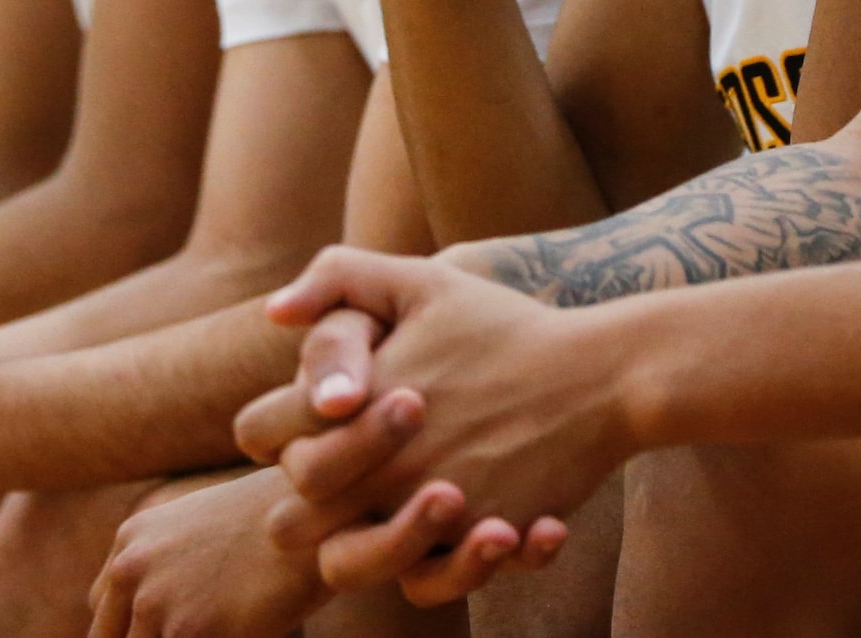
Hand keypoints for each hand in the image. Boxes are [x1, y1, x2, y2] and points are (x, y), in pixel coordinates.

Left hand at [86, 468, 329, 637]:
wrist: (321, 506)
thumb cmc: (276, 520)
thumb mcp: (202, 529)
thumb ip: (165, 569)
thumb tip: (154, 621)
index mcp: (131, 541)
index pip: (105, 617)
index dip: (135, 634)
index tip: (171, 631)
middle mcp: (131, 569)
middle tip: (198, 629)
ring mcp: (156, 601)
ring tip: (226, 626)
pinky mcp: (190, 631)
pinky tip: (244, 630)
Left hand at [231, 250, 603, 603]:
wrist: (603, 376)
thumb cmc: (505, 326)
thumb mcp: (423, 279)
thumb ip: (340, 278)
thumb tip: (274, 314)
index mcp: (353, 402)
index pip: (257, 434)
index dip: (273, 429)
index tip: (311, 420)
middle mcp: (381, 465)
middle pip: (287, 518)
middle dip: (305, 500)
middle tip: (344, 473)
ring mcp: (428, 513)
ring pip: (344, 567)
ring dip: (360, 544)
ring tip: (398, 507)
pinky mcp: (473, 544)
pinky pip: (427, 583)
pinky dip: (438, 565)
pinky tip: (465, 521)